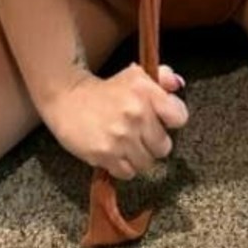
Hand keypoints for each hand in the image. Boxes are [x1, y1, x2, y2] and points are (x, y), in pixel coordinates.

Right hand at [40, 62, 187, 179]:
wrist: (67, 98)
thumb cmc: (105, 89)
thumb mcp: (135, 75)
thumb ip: (162, 77)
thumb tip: (178, 85)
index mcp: (146, 91)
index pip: (179, 117)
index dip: (172, 120)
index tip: (163, 121)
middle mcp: (136, 114)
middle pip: (164, 147)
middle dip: (154, 143)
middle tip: (141, 135)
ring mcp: (121, 136)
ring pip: (146, 163)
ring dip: (139, 157)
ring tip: (127, 144)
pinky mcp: (105, 154)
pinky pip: (128, 173)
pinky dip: (123, 167)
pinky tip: (115, 152)